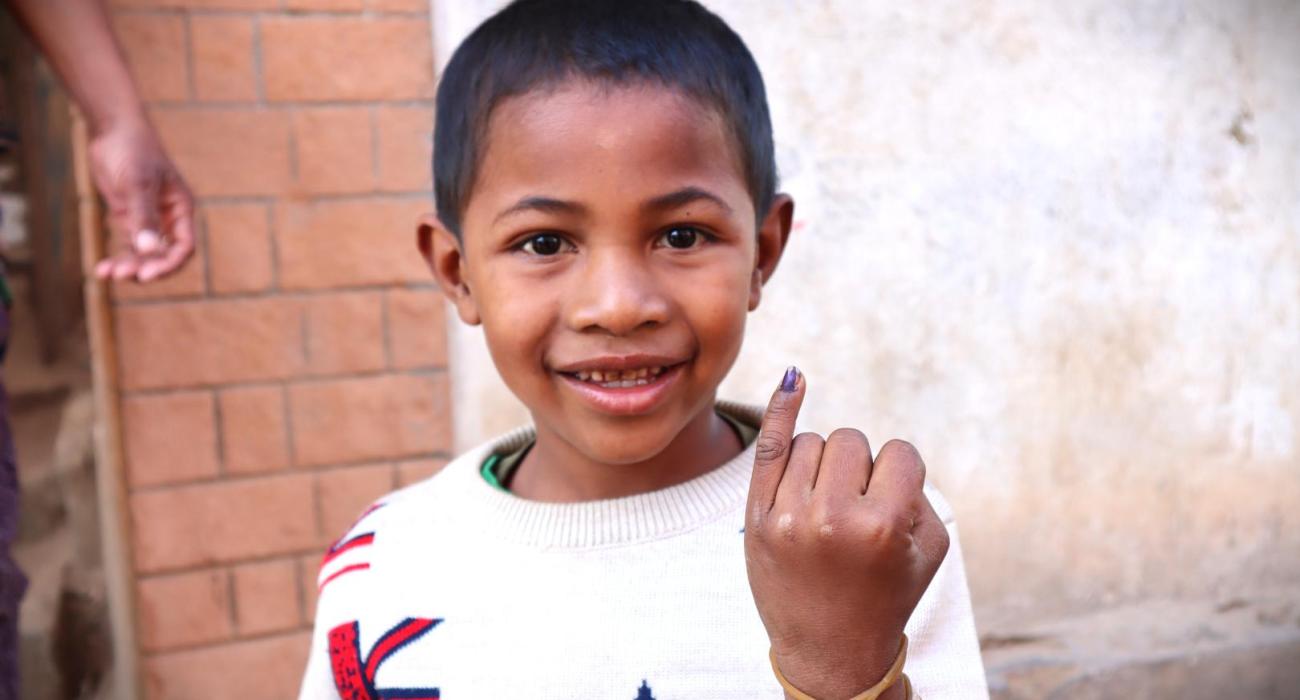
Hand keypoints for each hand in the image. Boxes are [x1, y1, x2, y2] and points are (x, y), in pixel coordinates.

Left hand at [88, 119, 194, 282]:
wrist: (113, 129)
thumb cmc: (133, 151)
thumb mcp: (138, 184)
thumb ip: (144, 217)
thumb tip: (148, 249)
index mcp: (180, 209)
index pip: (184, 247)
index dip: (168, 263)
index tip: (147, 274)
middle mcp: (168, 218)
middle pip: (163, 254)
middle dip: (145, 267)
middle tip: (125, 276)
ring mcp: (147, 218)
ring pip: (143, 253)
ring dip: (128, 265)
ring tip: (108, 274)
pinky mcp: (127, 217)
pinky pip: (126, 245)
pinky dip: (116, 257)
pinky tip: (102, 269)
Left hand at [744, 367, 948, 698]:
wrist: (830, 650)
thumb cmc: (888, 594)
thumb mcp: (929, 547)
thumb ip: (918, 487)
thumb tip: (877, 442)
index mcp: (881, 526)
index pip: (899, 454)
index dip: (900, 478)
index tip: (892, 510)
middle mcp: (831, 518)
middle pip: (852, 441)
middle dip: (861, 469)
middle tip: (856, 514)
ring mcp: (787, 516)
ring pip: (813, 442)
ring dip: (825, 466)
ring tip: (828, 512)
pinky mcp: (757, 517)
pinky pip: (770, 445)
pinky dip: (782, 409)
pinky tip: (795, 380)